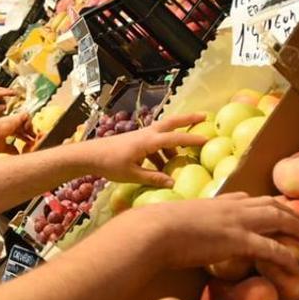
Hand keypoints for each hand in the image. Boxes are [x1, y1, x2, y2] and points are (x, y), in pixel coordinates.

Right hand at [0, 113, 32, 154]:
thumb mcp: (2, 147)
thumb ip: (10, 149)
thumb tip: (18, 153)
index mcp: (6, 130)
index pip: (17, 132)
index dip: (24, 137)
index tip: (29, 143)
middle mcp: (10, 124)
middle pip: (23, 126)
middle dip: (30, 133)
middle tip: (34, 139)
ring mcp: (13, 120)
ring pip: (26, 120)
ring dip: (30, 127)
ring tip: (32, 135)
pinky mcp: (16, 117)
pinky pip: (27, 115)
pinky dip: (29, 121)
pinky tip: (27, 129)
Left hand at [76, 113, 208, 187]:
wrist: (90, 155)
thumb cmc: (110, 164)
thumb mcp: (133, 175)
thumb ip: (153, 178)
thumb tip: (172, 183)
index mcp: (148, 141)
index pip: (175, 138)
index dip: (192, 139)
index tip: (207, 138)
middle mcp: (147, 134)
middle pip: (172, 123)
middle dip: (188, 119)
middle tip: (204, 116)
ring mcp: (142, 135)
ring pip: (164, 133)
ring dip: (174, 143)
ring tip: (181, 158)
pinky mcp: (137, 140)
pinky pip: (156, 143)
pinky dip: (163, 151)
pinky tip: (163, 166)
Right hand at [121, 193, 298, 273]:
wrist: (154, 231)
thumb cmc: (156, 229)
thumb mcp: (175, 221)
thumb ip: (184, 225)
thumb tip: (176, 236)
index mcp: (216, 202)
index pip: (247, 198)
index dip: (264, 204)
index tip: (274, 209)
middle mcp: (231, 207)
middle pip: (270, 203)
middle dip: (289, 211)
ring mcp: (238, 222)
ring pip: (278, 218)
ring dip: (295, 227)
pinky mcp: (239, 240)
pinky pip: (272, 248)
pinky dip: (287, 258)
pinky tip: (297, 268)